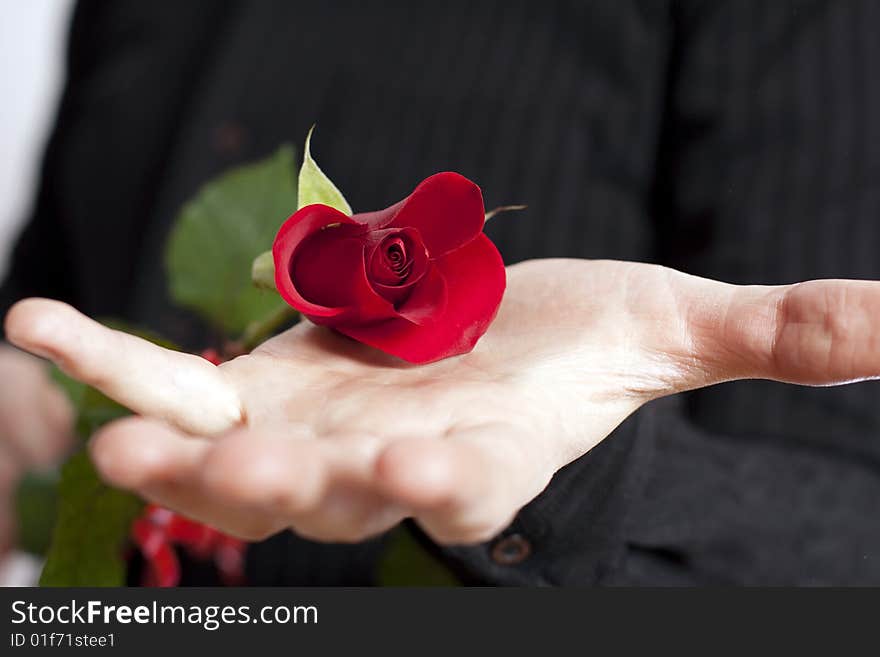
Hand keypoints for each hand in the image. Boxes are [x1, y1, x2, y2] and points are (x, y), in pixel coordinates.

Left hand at [5, 259, 879, 543]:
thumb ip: (767, 334)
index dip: (454, 484)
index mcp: (484, 449)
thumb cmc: (567, 340)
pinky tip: (34, 324)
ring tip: (117, 438)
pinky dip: (105, 360)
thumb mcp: (665, 325)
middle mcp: (384, 461)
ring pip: (234, 457)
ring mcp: (301, 430)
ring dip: (177, 451)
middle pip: (337, 492)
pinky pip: (165, 377)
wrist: (469, 340)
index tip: (432, 471)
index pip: (470, 486)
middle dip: (293, 487)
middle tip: (245, 475)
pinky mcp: (245, 387)